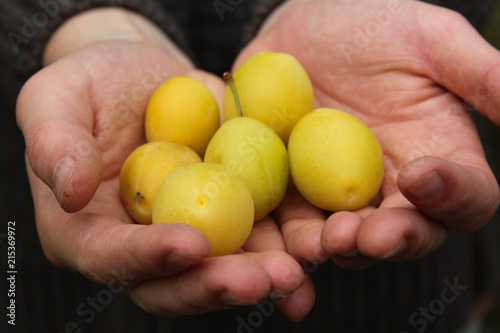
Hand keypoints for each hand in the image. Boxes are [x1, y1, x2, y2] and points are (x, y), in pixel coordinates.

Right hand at [17, 8, 309, 319]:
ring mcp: (191, 230)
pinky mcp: (230, 211)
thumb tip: (68, 190)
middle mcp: (143, 244)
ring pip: (223, 268)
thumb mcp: (55, 97)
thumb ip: (53, 142)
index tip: (191, 243)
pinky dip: (285, 246)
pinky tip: (315, 249)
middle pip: (174, 282)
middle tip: (261, 280)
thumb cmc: (92, 84)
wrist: (147, 77)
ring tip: (297, 271)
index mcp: (89, 230)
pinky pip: (257, 236)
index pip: (111, 258)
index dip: (148, 258)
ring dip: (262, 275)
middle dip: (217, 285)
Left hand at [238, 0, 499, 268]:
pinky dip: (279, 239)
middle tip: (367, 234)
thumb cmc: (373, 24)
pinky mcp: (290, 191)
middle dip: (388, 239)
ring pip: (342, 239)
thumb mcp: (430, 39)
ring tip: (319, 243)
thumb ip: (482, 75)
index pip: (465, 196)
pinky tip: (271, 243)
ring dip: (331, 248)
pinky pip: (286, 222)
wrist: (305, 24)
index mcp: (435, 156)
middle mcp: (390, 187)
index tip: (421, 175)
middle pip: (403, 232)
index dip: (453, 195)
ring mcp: (336, 194)